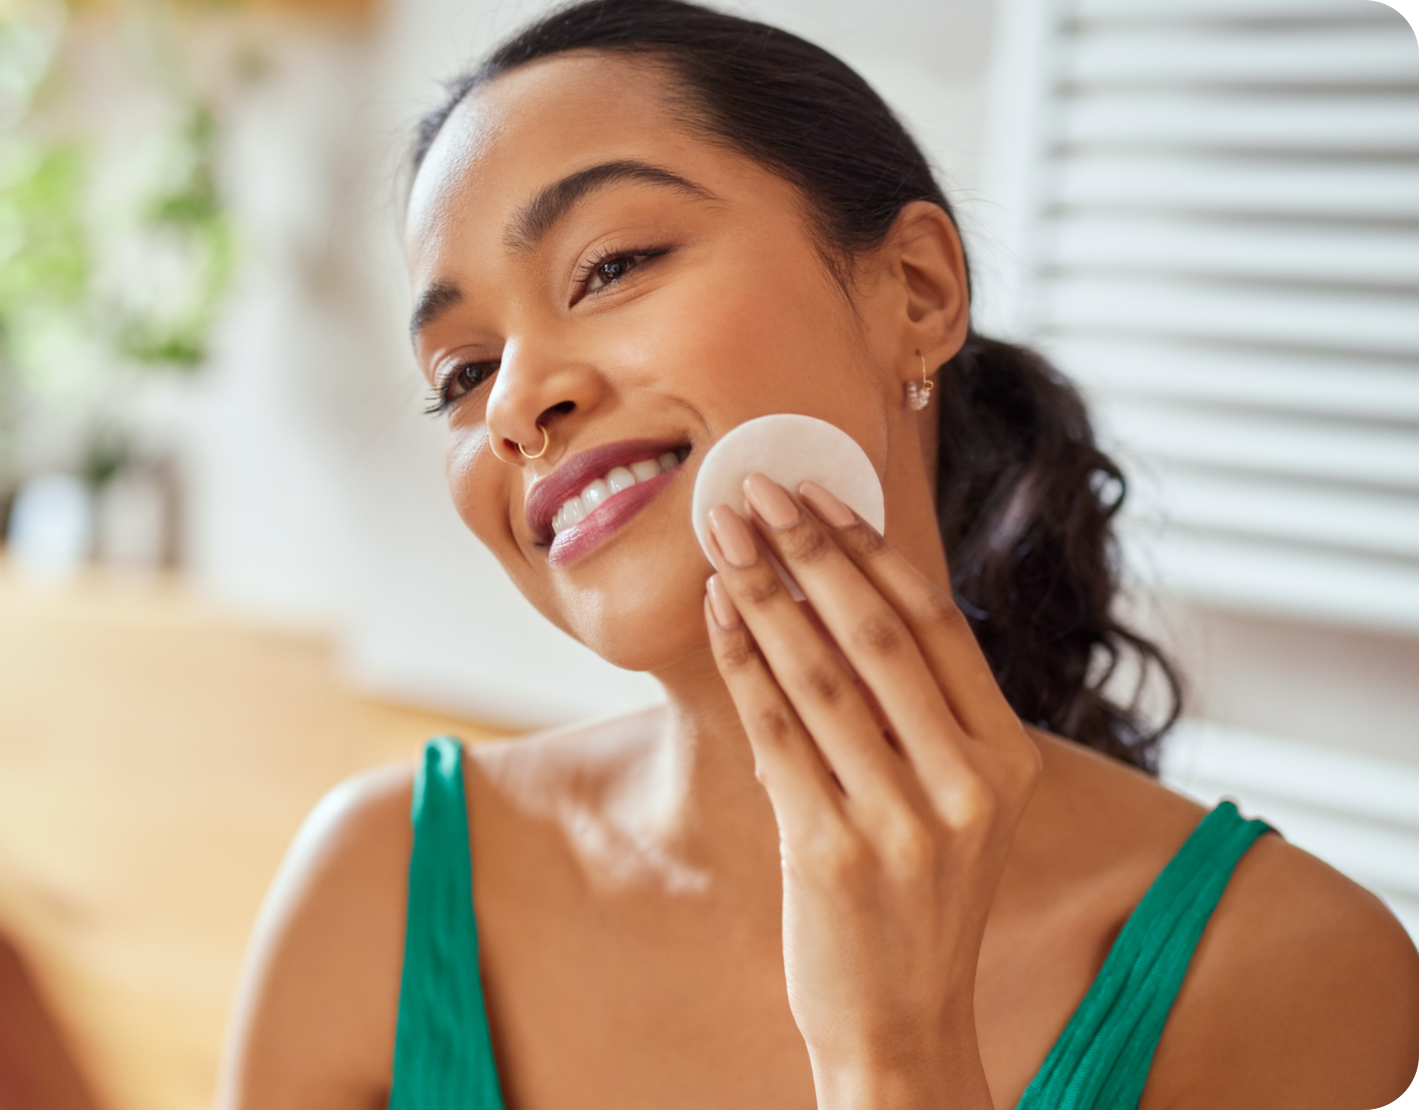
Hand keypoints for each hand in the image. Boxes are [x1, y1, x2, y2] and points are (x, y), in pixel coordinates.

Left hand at [702, 475, 1039, 1108]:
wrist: (905, 1026)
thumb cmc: (918, 902)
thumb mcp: (957, 806)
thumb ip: (930, 716)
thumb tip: (855, 594)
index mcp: (1009, 760)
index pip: (939, 623)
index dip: (871, 549)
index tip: (819, 492)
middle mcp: (969, 784)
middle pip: (878, 633)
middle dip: (807, 549)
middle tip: (753, 489)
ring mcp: (903, 821)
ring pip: (820, 674)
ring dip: (762, 593)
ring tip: (721, 538)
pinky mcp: (832, 851)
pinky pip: (777, 734)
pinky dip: (743, 665)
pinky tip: (718, 618)